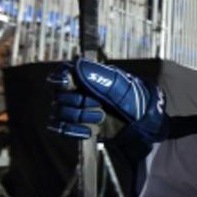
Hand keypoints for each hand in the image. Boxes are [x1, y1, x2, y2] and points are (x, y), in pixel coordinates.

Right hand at [48, 58, 168, 143]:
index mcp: (80, 77)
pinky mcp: (73, 127)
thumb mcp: (117, 83)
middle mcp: (72, 92)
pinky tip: (90, 130)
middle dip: (78, 102)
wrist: (139, 122)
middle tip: (99, 104)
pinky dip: (74, 131)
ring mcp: (71, 109)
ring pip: (59, 113)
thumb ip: (96, 74)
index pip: (58, 76)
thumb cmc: (129, 97)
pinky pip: (60, 129)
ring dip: (79, 117)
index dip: (59, 80)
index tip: (67, 83)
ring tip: (100, 117)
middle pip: (58, 97)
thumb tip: (76, 64)